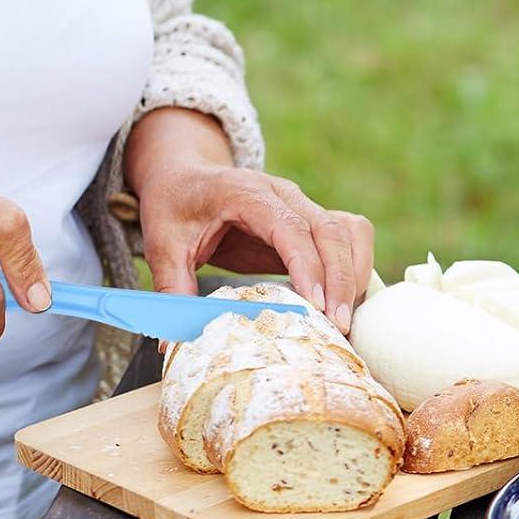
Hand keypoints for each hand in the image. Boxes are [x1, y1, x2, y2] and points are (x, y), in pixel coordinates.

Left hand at [125, 109, 372, 331]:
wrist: (186, 175)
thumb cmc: (175, 206)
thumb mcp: (163, 244)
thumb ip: (172, 288)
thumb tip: (173, 343)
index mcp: (245, 191)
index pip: (290, 228)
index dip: (308, 266)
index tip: (316, 306)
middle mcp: (283, 194)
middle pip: (330, 230)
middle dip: (341, 279)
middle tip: (338, 325)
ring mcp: (303, 204)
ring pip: (349, 232)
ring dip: (354, 274)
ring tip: (344, 318)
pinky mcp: (313, 219)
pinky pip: (351, 236)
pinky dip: (356, 267)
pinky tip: (343, 301)